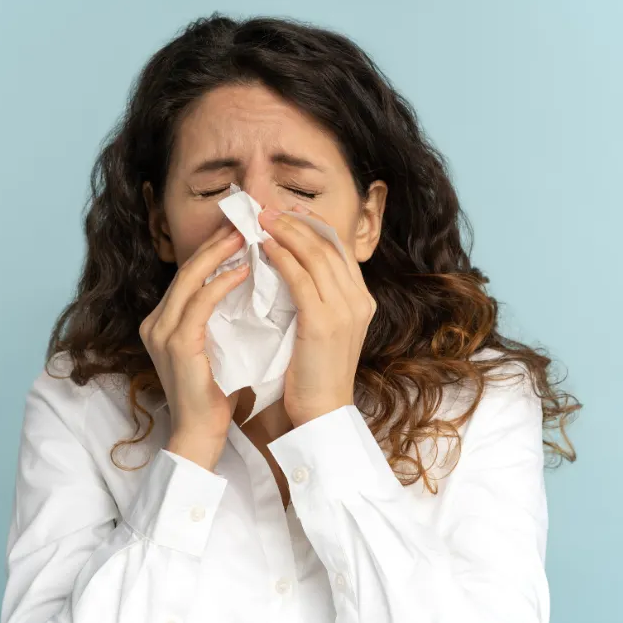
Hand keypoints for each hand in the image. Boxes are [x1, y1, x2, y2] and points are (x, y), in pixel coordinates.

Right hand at [139, 224, 249, 470]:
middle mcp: (156, 322)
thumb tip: (246, 284)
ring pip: (191, 280)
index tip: (240, 229)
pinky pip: (200, 304)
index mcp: (162, 322)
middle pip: (187, 270)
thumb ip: (220, 318)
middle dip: (217, 242)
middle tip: (245, 220)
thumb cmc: (215, 395)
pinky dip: (222, 283)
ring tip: (248, 235)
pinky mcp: (175, 344)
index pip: (190, 276)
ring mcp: (161, 332)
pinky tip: (244, 269)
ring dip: (220, 254)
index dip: (213, 249)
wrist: (199, 435)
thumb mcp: (216, 346)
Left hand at [258, 205, 376, 426]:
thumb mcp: (322, 330)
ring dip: (287, 232)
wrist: (321, 414)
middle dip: (296, 221)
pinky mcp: (324, 323)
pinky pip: (301, 279)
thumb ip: (315, 299)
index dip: (313, 225)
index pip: (339, 249)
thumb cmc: (314, 376)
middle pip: (329, 244)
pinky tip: (264, 248)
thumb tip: (290, 269)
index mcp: (361, 300)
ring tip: (261, 220)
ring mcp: (345, 310)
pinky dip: (282, 258)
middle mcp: (359, 300)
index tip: (288, 209)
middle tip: (267, 208)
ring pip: (316, 255)